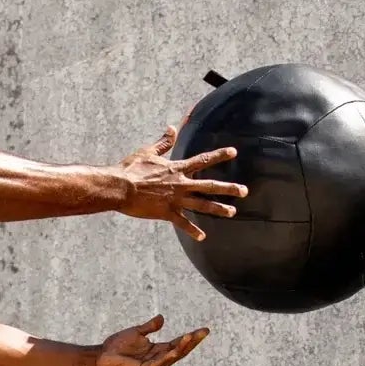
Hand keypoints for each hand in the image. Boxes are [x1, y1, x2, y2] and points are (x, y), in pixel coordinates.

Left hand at [93, 315, 209, 365]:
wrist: (101, 356)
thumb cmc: (116, 346)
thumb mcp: (136, 332)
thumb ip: (150, 327)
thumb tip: (162, 318)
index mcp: (157, 351)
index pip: (178, 343)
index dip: (191, 337)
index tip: (204, 330)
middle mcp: (158, 360)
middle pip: (180, 351)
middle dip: (193, 342)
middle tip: (205, 332)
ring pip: (172, 357)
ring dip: (183, 347)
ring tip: (192, 336)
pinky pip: (159, 363)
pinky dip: (168, 356)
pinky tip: (175, 348)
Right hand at [114, 126, 246, 240]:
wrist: (120, 188)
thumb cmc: (131, 169)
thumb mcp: (147, 152)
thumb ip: (163, 142)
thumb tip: (172, 128)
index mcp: (177, 168)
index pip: (203, 160)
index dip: (219, 155)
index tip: (233, 152)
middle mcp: (181, 184)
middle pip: (210, 185)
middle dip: (229, 188)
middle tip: (244, 191)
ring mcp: (175, 199)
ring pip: (202, 205)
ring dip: (219, 208)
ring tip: (233, 212)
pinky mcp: (167, 213)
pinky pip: (183, 223)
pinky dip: (192, 230)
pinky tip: (202, 237)